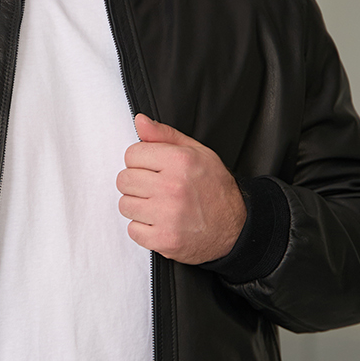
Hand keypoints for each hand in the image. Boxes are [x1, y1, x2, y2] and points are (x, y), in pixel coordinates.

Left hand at [117, 114, 246, 264]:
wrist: (235, 228)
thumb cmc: (215, 189)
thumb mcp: (197, 152)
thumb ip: (165, 135)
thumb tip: (140, 121)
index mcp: (180, 161)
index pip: (132, 154)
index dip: (141, 161)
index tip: (152, 169)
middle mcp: (173, 187)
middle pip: (124, 180)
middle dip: (136, 183)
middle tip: (155, 188)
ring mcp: (168, 215)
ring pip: (125, 205)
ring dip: (138, 206)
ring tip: (158, 205)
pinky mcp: (164, 239)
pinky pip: (132, 230)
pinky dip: (143, 228)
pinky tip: (160, 222)